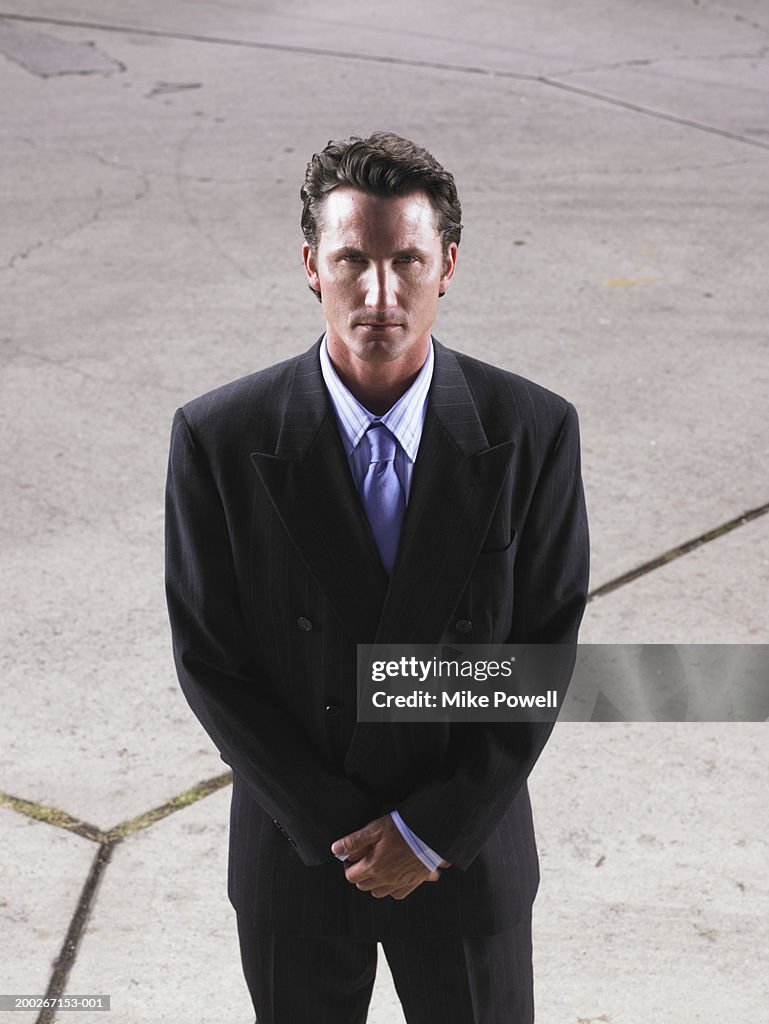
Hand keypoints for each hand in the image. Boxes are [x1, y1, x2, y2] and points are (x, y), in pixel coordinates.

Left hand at [331, 815, 449, 899]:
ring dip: (373, 883)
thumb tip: (336, 849)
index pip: (351, 876)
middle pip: (363, 886)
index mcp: (373, 866)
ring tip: (376, 867)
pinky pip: (396, 894)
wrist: (430, 833)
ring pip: (378, 892)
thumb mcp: (375, 829)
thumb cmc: (403, 829)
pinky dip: (391, 888)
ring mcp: (399, 883)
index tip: (350, 858)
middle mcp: (385, 879)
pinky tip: (392, 875)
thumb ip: (354, 841)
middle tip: (362, 860)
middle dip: (359, 874)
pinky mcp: (412, 883)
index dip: (347, 866)